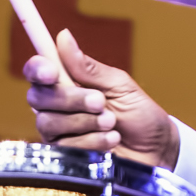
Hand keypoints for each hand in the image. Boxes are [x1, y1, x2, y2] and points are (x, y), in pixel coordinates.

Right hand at [22, 28, 180, 168]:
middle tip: (100, 101)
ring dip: (86, 121)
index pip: (36, 72)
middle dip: (70, 99)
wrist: (158, 150)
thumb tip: (63, 36)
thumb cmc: (141, 114)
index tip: (52, 72)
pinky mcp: (68, 158)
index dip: (37, 69)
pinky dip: (93, 140)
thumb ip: (89, 67)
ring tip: (112, 122)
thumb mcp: (120, 85)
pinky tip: (111, 140)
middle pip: (37, 98)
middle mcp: (58, 107)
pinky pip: (65, 147)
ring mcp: (61, 133)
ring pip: (49, 123)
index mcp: (69, 82)